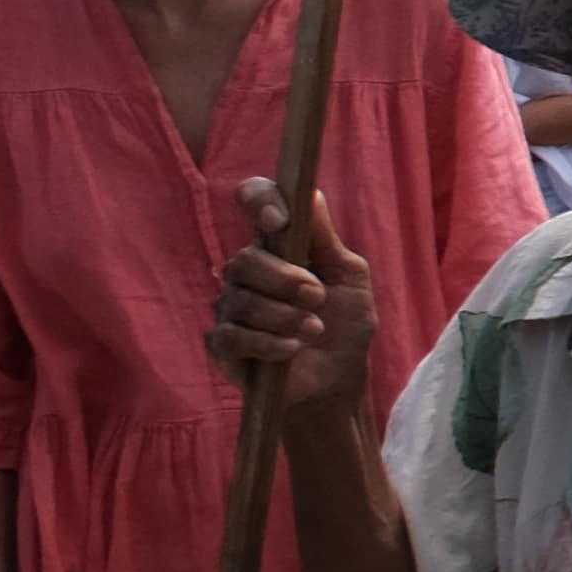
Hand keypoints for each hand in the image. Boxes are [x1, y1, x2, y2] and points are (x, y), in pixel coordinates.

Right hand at [209, 177, 374, 419]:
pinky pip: (230, 335)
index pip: (253, 201)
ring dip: (285, 318)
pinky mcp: (222, 344)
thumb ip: (326, 238)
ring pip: (239, 300)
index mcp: (278, 245)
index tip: (280, 220)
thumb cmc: (344, 323)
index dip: (259, 201)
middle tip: (318, 299)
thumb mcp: (349, 277)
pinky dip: (267, 343)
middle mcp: (247, 271)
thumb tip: (309, 191)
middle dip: (287, 282)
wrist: (337, 379)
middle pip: (244, 260)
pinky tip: (290, 350)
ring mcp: (230, 307)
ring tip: (313, 330)